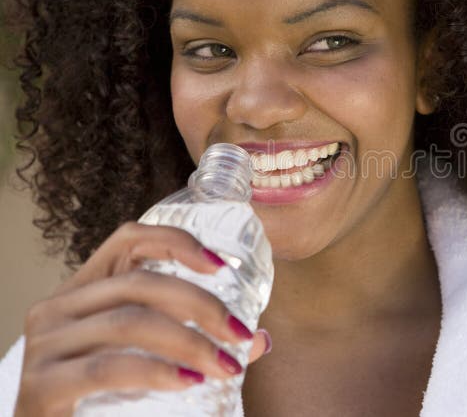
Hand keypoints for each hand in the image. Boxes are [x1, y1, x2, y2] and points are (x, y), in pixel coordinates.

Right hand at [13, 221, 271, 416]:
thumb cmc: (97, 395)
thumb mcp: (143, 356)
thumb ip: (194, 342)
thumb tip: (257, 339)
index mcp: (82, 291)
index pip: (127, 240)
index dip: (176, 241)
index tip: (221, 264)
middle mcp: (57, 308)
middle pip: (139, 283)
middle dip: (199, 304)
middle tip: (238, 333)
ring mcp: (45, 345)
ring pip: (129, 322)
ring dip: (189, 342)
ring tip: (225, 364)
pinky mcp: (41, 384)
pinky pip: (109, 367)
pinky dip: (157, 372)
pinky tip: (189, 381)